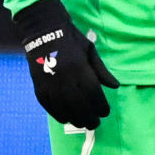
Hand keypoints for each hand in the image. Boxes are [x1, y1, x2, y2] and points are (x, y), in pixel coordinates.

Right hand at [13, 0, 118, 128]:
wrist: (43, 30)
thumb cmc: (70, 40)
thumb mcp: (90, 51)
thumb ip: (102, 71)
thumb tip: (115, 86)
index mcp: (80, 68)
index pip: (93, 94)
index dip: (100, 106)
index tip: (105, 112)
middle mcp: (65, 78)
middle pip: (79, 106)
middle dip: (89, 118)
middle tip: (95, 123)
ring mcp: (50, 84)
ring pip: (64, 109)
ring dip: (75, 119)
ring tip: (83, 123)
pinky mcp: (39, 86)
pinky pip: (49, 106)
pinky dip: (58, 115)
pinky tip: (66, 118)